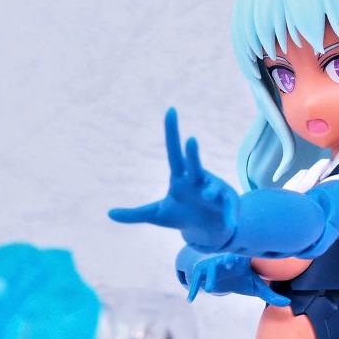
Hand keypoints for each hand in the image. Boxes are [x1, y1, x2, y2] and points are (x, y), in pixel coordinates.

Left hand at [109, 108, 238, 250]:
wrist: (207, 228)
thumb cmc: (181, 215)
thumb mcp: (157, 215)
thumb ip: (135, 214)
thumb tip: (109, 214)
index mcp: (180, 178)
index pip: (173, 152)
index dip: (171, 132)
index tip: (170, 110)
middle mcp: (198, 180)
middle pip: (194, 164)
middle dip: (192, 154)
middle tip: (190, 140)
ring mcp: (214, 192)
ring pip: (212, 186)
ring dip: (210, 189)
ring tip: (206, 194)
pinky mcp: (228, 205)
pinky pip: (229, 210)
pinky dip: (229, 216)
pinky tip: (229, 224)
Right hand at [175, 246, 289, 305]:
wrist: (226, 275)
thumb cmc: (243, 278)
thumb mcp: (256, 287)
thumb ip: (271, 295)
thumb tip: (287, 304)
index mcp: (238, 261)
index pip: (239, 258)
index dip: (238, 258)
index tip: (238, 262)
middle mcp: (223, 261)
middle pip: (222, 260)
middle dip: (223, 262)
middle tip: (226, 266)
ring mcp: (212, 266)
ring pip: (207, 270)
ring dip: (207, 277)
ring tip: (207, 289)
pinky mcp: (202, 274)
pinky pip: (196, 280)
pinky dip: (193, 289)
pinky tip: (190, 298)